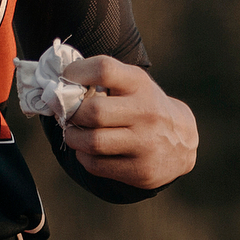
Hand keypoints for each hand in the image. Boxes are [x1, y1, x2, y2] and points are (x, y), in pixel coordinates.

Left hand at [56, 56, 198, 188]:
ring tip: (73, 132)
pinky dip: (83, 157)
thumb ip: (101, 80)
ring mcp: (146, 144)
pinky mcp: (141, 170)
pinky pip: (97, 165)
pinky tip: (88, 150)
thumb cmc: (144, 107)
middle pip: (93, 112)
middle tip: (65, 113)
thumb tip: (56, 84)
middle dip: (70, 113)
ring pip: (92, 142)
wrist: (183, 142)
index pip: (104, 69)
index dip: (76, 72)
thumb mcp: (133, 85)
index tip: (66, 78)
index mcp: (140, 84)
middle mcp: (147, 113)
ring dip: (73, 137)